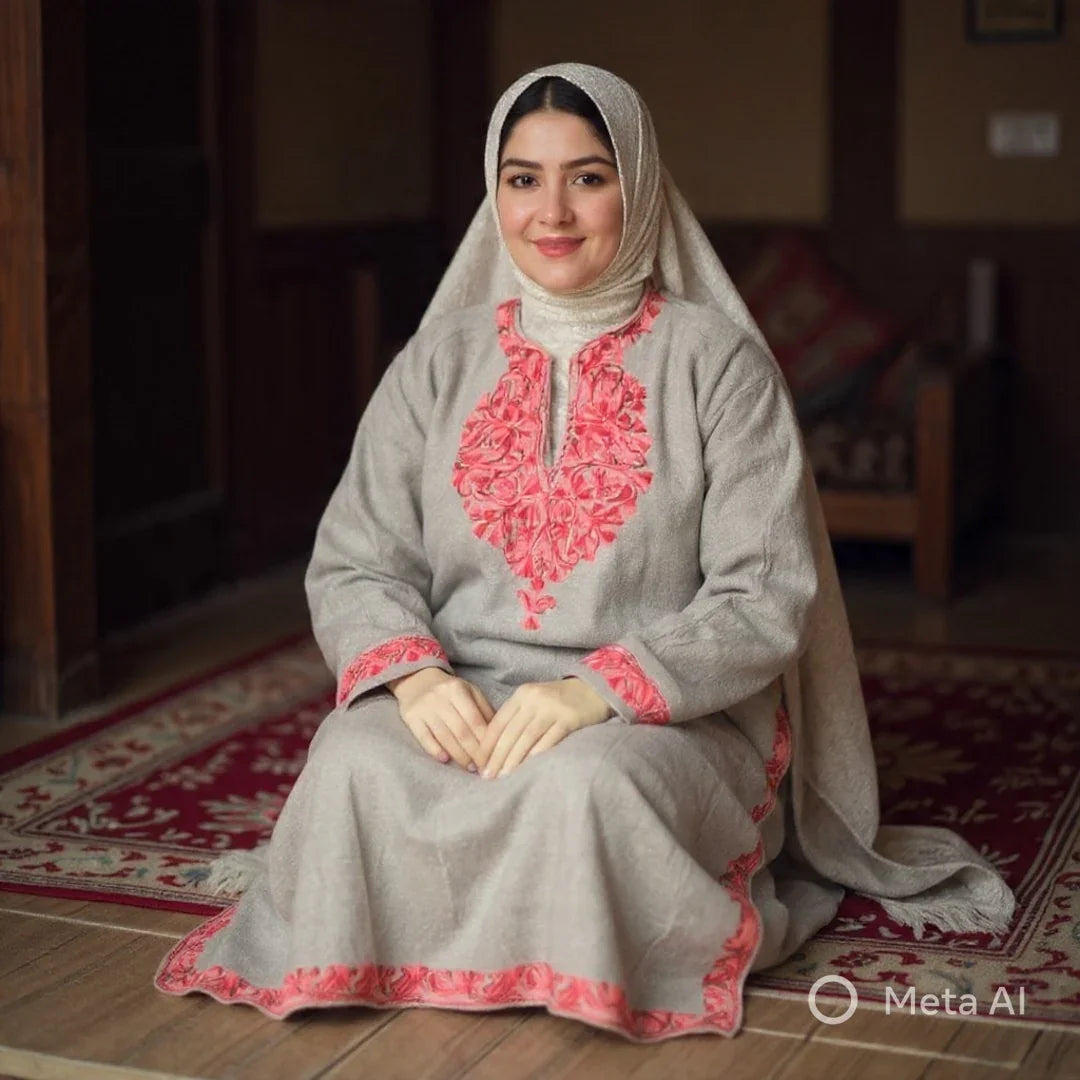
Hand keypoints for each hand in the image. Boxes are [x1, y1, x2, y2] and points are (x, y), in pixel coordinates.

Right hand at [387, 668, 493, 769]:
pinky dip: (435, 750)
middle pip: (460, 731)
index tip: (493, 756)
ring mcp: (423, 708)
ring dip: (458, 755)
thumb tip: (498, 734)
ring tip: (469, 766)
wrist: (417, 680)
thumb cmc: (449, 690)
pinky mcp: (410, 717)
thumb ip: (484, 710)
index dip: (484, 741)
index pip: (474, 719)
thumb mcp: (469, 692)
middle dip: (474, 752)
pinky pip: (423, 737)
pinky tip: (445, 760)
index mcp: (457, 690)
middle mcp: (439, 698)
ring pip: (444, 736)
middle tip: (482, 766)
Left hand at [476, 677, 611, 778]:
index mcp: (522, 695)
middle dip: (496, 757)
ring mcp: (552, 708)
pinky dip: (537, 755)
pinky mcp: (569, 719)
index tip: (479, 764)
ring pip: (526, 738)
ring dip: (513, 759)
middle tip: (487, 776)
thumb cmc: (560, 701)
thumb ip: (518, 718)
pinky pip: (549, 740)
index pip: (498, 722)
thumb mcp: (535, 701)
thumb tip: (496, 749)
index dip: (486, 745)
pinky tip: (529, 768)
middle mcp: (534, 699)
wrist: (594, 689)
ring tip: (504, 777)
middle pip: (510, 732)